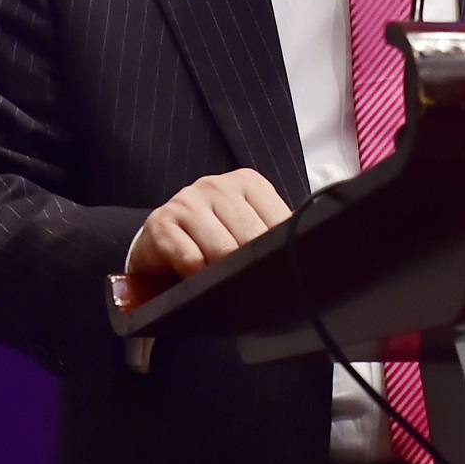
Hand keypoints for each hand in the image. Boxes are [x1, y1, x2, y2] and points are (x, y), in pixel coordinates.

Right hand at [126, 168, 292, 281]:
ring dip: (221, 273)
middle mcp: (216, 185)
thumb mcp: (247, 228)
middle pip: (251, 238)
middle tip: (246, 280)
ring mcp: (187, 201)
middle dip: (249, 265)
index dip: (278, 252)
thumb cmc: (213, 237)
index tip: (274, 267)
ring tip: (218, 278)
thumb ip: (272, 234)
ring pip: (221, 249)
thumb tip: (305, 255)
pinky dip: (195, 275)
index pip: (279, 221)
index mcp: (247, 183)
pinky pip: (190, 259)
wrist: (159, 241)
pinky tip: (194, 276)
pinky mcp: (161, 223)